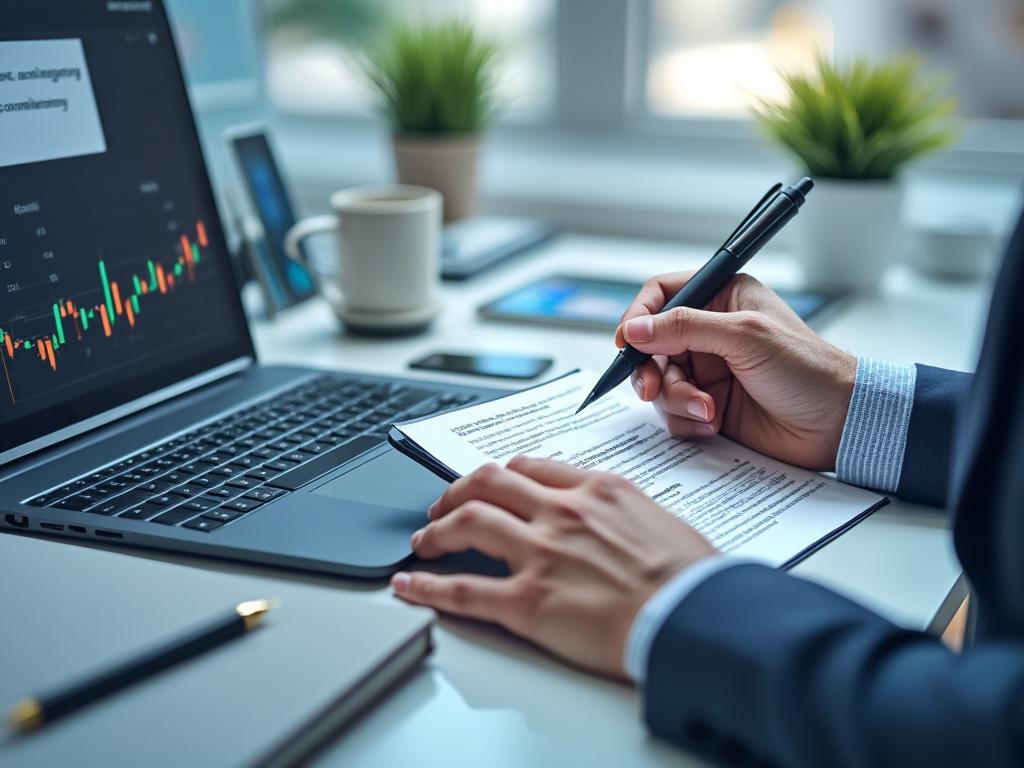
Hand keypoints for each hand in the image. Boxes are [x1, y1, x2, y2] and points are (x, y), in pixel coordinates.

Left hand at [391, 457, 716, 678]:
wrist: (697, 615)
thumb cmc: (692, 577)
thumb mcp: (659, 520)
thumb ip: (623, 512)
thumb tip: (613, 521)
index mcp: (596, 489)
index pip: (531, 468)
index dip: (500, 476)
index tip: (490, 485)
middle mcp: (561, 511)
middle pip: (489, 483)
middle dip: (457, 491)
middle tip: (444, 506)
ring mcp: (540, 553)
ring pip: (467, 522)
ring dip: (435, 530)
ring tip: (422, 540)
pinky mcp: (528, 601)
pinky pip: (463, 588)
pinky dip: (427, 585)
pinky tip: (409, 585)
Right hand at [616, 273, 856, 470]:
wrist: (840, 424)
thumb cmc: (808, 369)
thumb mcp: (744, 336)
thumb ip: (685, 327)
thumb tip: (635, 329)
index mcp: (723, 298)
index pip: (662, 295)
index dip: (638, 316)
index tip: (627, 342)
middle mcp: (711, 332)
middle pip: (652, 345)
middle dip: (650, 371)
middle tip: (652, 389)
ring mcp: (709, 371)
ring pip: (660, 383)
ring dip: (676, 400)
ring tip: (707, 411)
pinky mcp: (710, 406)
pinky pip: (674, 413)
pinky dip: (687, 420)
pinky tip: (713, 424)